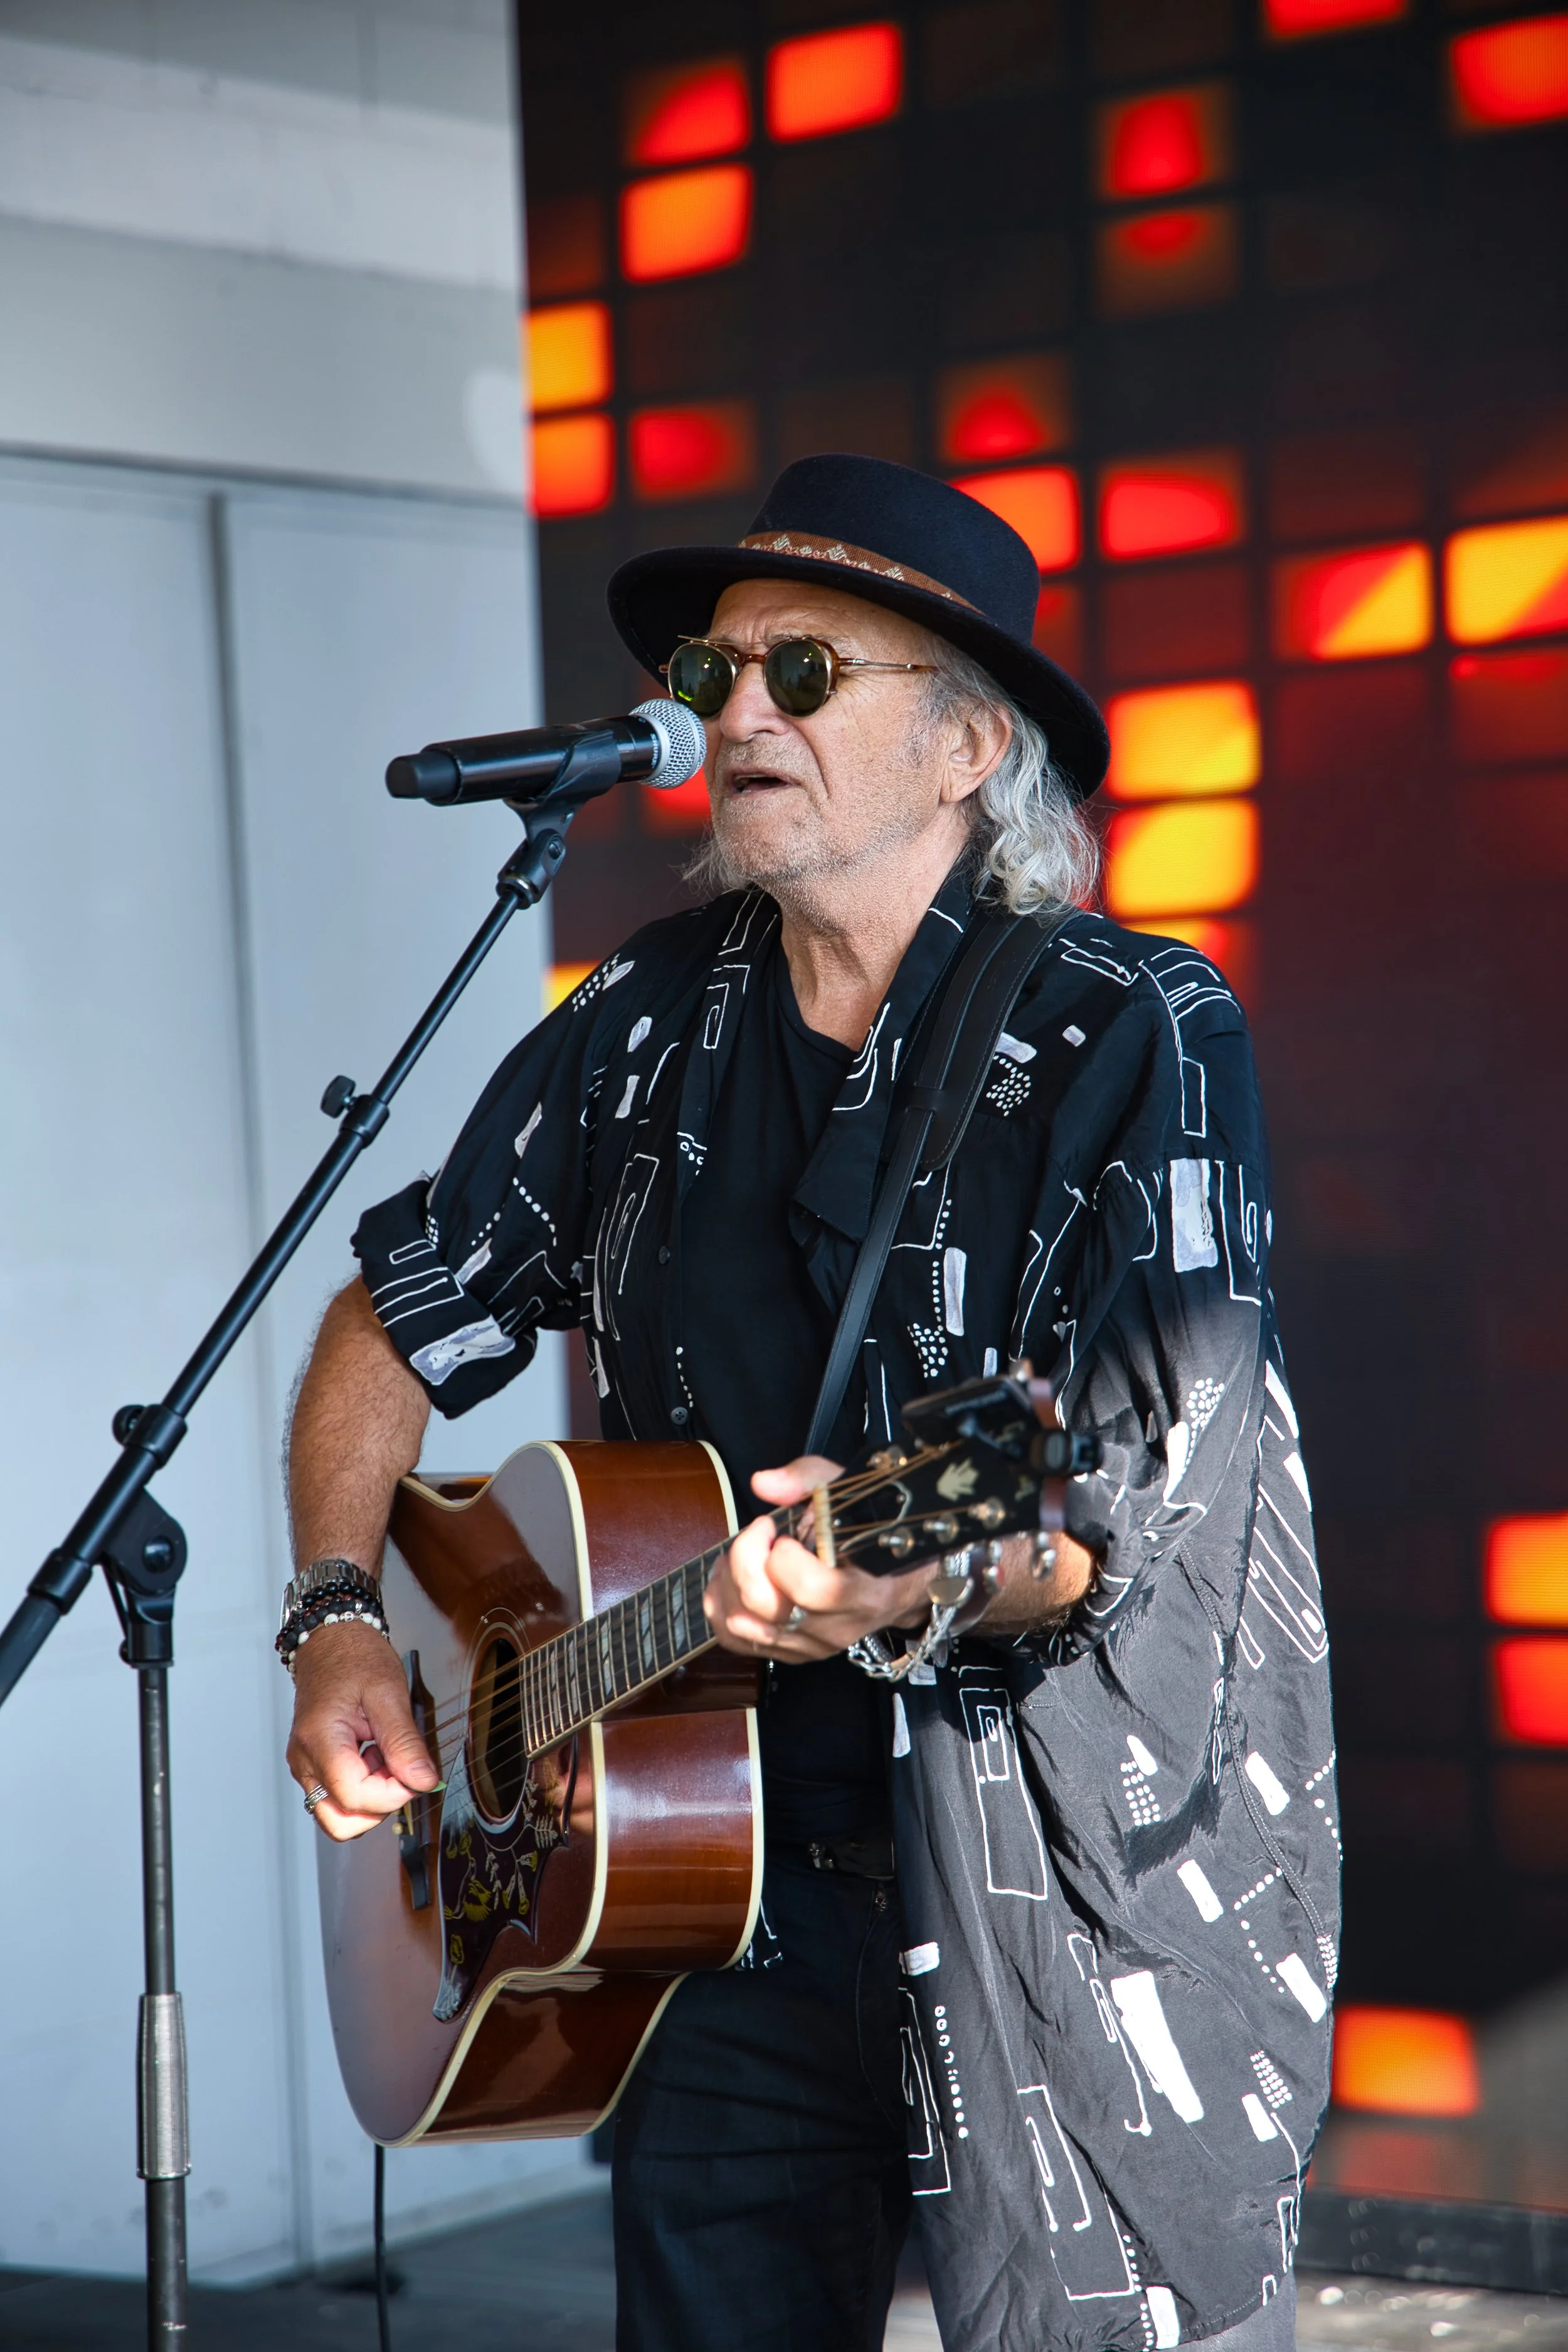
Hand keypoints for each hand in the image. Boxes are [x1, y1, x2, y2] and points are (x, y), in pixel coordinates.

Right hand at [285, 1620, 438, 1840]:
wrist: (331, 1641)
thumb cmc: (355, 1658)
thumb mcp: (389, 1693)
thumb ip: (405, 1742)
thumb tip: (423, 1781)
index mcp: (320, 1740)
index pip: (355, 1797)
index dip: (393, 1794)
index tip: (415, 1772)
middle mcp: (304, 1761)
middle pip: (341, 1821)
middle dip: (379, 1805)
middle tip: (399, 1768)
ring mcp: (304, 1767)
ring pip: (338, 1815)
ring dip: (371, 1798)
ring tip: (385, 1756)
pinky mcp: (312, 1766)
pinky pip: (336, 1797)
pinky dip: (361, 1788)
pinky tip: (374, 1756)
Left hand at [703, 1455, 938, 1662]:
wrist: (899, 1583)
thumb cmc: (874, 1534)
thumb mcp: (850, 1493)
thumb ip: (809, 1480)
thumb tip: (763, 1484)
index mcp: (861, 1593)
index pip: (807, 1587)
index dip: (780, 1552)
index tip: (777, 1527)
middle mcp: (834, 1629)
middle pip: (763, 1605)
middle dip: (745, 1558)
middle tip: (759, 1533)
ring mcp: (809, 1646)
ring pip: (739, 1624)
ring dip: (728, 1581)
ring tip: (742, 1552)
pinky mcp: (788, 1653)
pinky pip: (733, 1639)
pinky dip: (722, 1605)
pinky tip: (732, 1577)